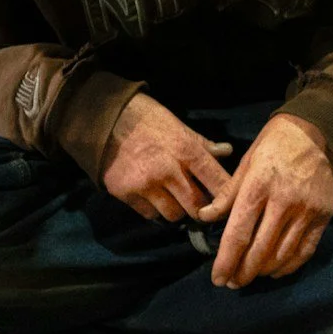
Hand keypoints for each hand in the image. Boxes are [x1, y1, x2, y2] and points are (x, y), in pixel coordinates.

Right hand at [100, 93, 234, 222]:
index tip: (227, 205)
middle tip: (198, 205)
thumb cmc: (147, 119)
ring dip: (176, 210)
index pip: (219, 183)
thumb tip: (227, 151)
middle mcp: (169, 171)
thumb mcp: (179, 126)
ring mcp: (147, 184)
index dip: (226, 198)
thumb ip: (202, 144)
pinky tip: (152, 196)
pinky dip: (154, 210)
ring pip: (174, 216)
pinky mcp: (126, 194)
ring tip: (172, 197)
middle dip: (200, 209)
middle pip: (197, 208)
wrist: (105, 117)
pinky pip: (150, 215)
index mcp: (187, 151)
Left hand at [203, 114, 332, 288]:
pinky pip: (305, 250)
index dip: (226, 261)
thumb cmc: (273, 146)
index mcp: (258, 187)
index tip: (218, 278)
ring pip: (283, 254)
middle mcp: (284, 201)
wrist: (315, 133)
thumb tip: (204, 218)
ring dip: (263, 271)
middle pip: (260, 250)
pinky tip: (275, 271)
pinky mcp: (323, 216)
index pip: (238, 233)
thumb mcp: (245, 163)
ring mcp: (307, 210)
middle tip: (232, 283)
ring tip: (250, 277)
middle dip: (243, 272)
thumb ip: (227, 195)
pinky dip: (289, 266)